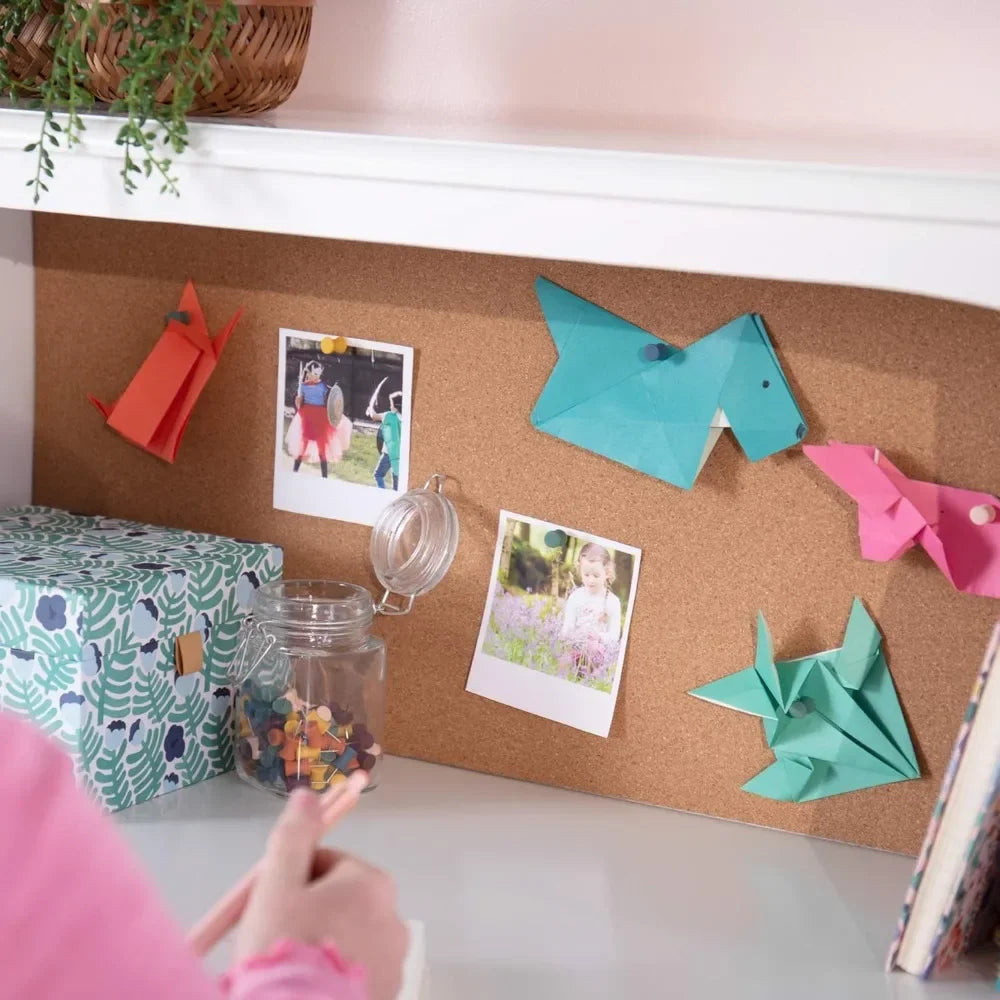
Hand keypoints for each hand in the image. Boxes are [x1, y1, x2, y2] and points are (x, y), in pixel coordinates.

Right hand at [235, 789, 407, 999]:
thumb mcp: (277, 886)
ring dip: (323, 947)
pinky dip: (335, 979)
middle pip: (340, 903)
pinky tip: (310, 992)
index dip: (291, 884)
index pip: (325, 865)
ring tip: (293, 972)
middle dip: (310, 916)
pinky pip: (357, 975)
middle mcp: (393, 918)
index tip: (270, 910)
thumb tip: (308, 794)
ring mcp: (395, 963)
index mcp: (371, 883)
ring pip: (349, 940)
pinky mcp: (389, 996)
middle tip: (277, 943)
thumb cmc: (286, 948)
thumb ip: (293, 836)